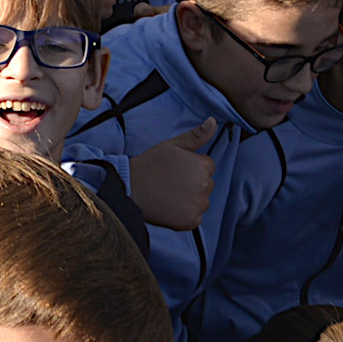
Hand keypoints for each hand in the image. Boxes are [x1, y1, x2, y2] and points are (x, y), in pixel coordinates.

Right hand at [131, 117, 217, 231]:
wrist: (129, 188)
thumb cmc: (150, 164)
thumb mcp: (173, 145)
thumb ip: (197, 135)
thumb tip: (213, 121)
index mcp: (202, 166)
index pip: (207, 167)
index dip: (191, 166)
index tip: (175, 169)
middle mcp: (204, 186)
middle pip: (206, 184)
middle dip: (192, 182)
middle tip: (170, 181)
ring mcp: (198, 205)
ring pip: (201, 201)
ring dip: (190, 199)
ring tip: (168, 194)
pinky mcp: (190, 221)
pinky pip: (195, 217)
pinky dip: (184, 214)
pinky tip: (169, 207)